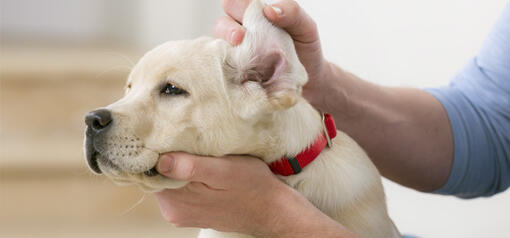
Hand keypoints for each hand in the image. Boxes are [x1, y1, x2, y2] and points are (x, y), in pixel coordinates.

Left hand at [153, 152, 356, 237]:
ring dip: (177, 162)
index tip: (166, 130)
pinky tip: (201, 163)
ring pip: (166, 178)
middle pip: (155, 173)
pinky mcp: (189, 210)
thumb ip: (192, 167)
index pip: (149, 169)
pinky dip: (186, 172)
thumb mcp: (225, 170)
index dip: (156, 148)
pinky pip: (178, 185)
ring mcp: (180, 211)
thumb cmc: (252, 185)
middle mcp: (173, 209)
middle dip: (167, 153)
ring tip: (195, 148)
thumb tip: (160, 160)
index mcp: (177, 200)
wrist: (271, 209)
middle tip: (184, 134)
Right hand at [213, 0, 331, 110]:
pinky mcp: (234, 77)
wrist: (311, 83)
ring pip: (217, 49)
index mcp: (253, 17)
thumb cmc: (305, 50)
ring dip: (227, 53)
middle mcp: (240, 34)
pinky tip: (242, 78)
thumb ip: (292, 12)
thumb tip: (269, 10)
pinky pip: (223, 72)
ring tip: (242, 61)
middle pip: (220, 25)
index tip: (250, 17)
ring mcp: (235, 56)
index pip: (234, 3)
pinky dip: (230, 73)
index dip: (237, 7)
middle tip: (240, 39)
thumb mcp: (306, 28)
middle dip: (228, 30)